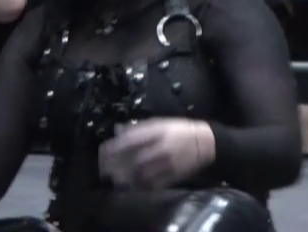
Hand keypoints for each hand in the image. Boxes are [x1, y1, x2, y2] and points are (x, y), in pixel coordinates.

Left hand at [98, 118, 214, 190]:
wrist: (204, 143)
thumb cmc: (179, 130)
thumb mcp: (159, 122)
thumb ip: (138, 127)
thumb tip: (118, 130)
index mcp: (157, 131)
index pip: (129, 140)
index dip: (114, 147)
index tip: (103, 151)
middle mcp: (160, 147)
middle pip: (132, 158)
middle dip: (116, 165)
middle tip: (104, 168)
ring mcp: (167, 163)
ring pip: (141, 173)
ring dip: (125, 177)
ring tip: (114, 178)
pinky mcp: (172, 176)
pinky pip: (153, 184)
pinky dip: (140, 185)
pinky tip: (131, 185)